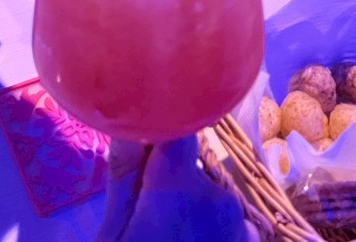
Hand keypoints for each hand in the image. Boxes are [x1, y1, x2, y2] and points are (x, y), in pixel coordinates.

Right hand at [98, 136, 253, 241]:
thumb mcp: (112, 237)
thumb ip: (124, 176)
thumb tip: (124, 124)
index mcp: (178, 187)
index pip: (175, 130)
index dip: (158, 130)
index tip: (142, 143)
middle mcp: (219, 198)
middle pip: (189, 170)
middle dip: (167, 184)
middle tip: (142, 220)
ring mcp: (242, 227)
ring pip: (210, 201)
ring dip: (191, 214)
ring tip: (164, 241)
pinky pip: (230, 227)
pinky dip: (211, 236)